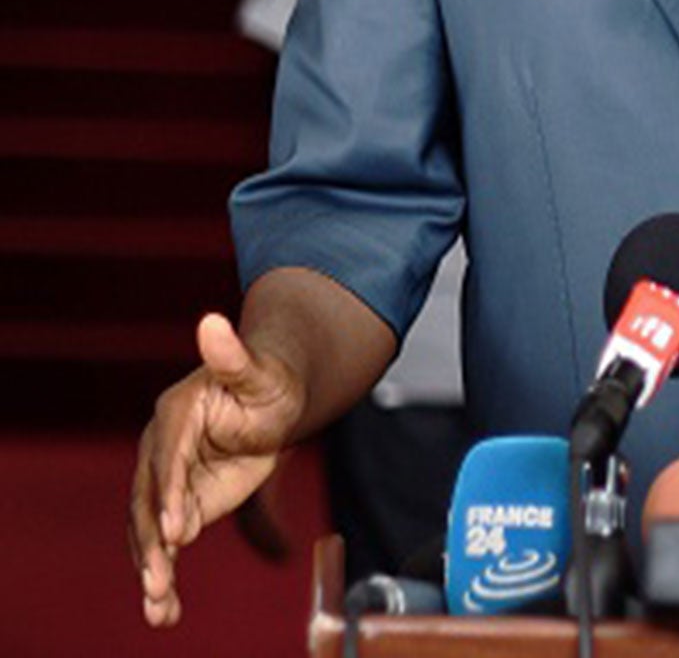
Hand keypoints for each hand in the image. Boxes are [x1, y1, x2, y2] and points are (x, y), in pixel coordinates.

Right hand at [130, 313, 306, 626]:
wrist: (274, 399)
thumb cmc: (271, 379)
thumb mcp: (260, 370)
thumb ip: (233, 356)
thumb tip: (212, 321)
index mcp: (175, 414)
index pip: (167, 459)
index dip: (169, 493)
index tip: (177, 528)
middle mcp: (161, 449)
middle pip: (149, 502)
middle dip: (153, 544)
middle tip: (161, 581)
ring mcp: (167, 480)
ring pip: (151, 529)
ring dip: (153, 569)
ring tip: (160, 608)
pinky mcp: (180, 503)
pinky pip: (166, 542)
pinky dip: (163, 575)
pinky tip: (166, 611)